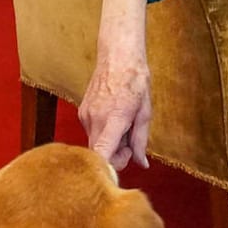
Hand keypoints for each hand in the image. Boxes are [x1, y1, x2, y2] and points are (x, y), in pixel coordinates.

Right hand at [79, 0, 152, 169]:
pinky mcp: (82, 112)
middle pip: (99, 154)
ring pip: (96, 144)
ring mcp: (85, 116)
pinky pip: (93, 133)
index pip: (102, 155)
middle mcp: (94, 120)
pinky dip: (104, 134)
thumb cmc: (136, 81)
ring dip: (111, 144)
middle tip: (131, 143)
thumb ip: (140, 141)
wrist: (118, 56)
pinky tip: (115, 119)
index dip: (109, 169)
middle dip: (116, 156)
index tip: (120, 170)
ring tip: (125, 126)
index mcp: (113, 120)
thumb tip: (141, 164)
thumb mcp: (145, 113)